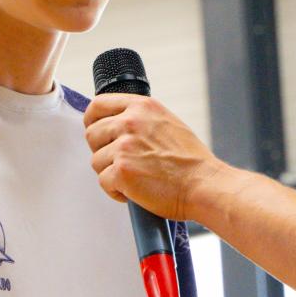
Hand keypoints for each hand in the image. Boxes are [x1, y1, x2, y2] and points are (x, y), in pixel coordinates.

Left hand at [83, 94, 223, 222]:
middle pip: (92, 134)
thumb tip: (117, 124)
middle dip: (102, 151)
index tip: (97, 131)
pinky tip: (137, 191)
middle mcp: (131, 122)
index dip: (93, 120)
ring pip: (96, 161)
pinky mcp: (121, 170)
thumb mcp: (167, 123)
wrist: (203, 184)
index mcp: (142, 107)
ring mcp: (124, 146)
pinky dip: (117, 191)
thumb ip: (141, 120)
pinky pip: (103, 182)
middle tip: (121, 162)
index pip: (99, 104)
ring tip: (136, 178)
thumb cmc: (191, 161)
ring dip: (111, 173)